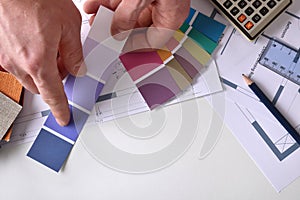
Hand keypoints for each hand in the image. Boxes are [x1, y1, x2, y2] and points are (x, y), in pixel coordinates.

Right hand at [0, 0, 84, 125]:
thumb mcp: (68, 25)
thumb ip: (75, 52)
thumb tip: (79, 69)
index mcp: (38, 61)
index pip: (53, 95)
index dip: (61, 109)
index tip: (64, 118)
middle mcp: (18, 63)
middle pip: (41, 87)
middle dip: (55, 81)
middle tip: (65, 64)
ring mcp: (6, 56)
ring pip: (28, 76)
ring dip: (42, 70)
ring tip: (51, 47)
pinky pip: (17, 64)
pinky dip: (30, 60)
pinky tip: (37, 42)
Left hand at [83, 0, 189, 49]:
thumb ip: (129, 15)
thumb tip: (117, 31)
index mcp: (171, 15)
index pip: (153, 41)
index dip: (134, 46)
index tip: (117, 46)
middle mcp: (164, 7)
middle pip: (138, 25)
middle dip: (116, 26)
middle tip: (100, 29)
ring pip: (129, 10)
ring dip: (109, 12)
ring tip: (94, 14)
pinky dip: (111, 0)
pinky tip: (97, 2)